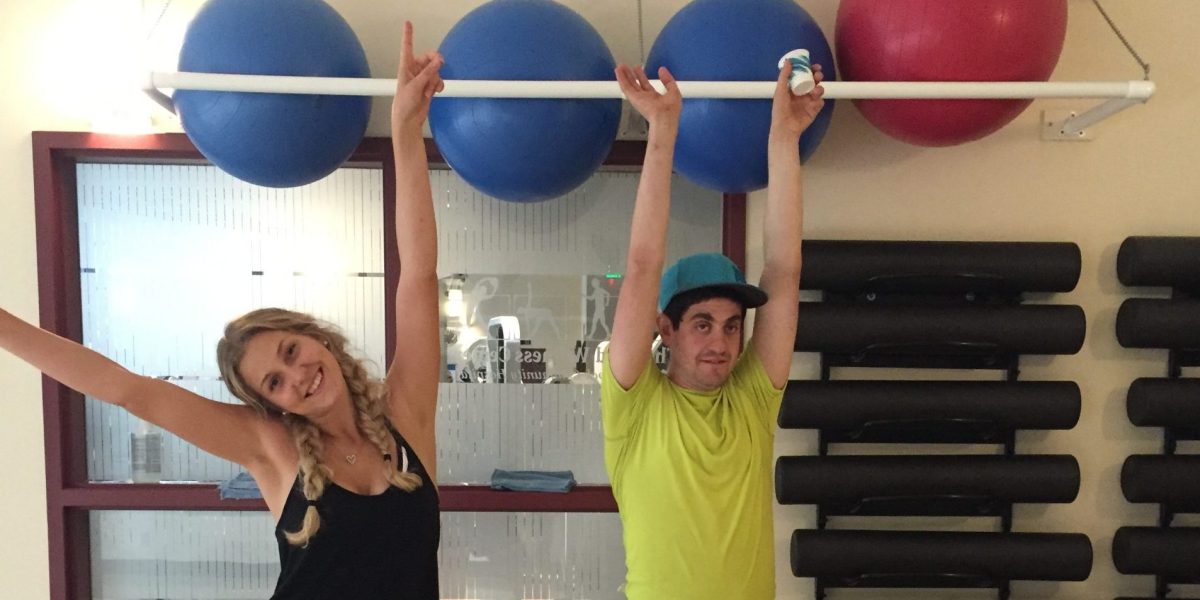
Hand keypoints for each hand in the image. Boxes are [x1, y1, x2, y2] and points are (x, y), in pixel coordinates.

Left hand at [391, 21, 444, 136]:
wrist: (409, 120)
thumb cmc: (405, 103)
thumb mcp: (415, 86)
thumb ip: (428, 72)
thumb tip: (439, 61)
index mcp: (405, 66)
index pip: (407, 47)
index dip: (408, 35)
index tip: (408, 23)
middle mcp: (414, 70)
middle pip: (429, 58)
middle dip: (435, 64)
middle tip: (440, 63)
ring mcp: (423, 78)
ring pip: (436, 71)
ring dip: (435, 80)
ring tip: (428, 91)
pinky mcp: (429, 86)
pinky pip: (439, 80)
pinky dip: (438, 86)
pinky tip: (435, 93)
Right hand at [615, 65, 680, 128]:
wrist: (664, 118)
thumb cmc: (670, 110)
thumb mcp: (674, 91)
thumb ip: (668, 80)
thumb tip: (662, 70)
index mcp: (654, 98)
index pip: (646, 85)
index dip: (642, 77)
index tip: (639, 69)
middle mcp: (645, 98)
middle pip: (636, 85)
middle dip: (631, 75)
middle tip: (627, 68)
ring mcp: (638, 98)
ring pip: (629, 85)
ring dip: (624, 76)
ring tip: (621, 67)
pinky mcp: (633, 98)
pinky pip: (625, 87)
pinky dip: (621, 79)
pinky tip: (618, 72)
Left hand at [770, 62, 825, 139]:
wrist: (785, 128)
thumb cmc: (780, 109)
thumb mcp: (780, 90)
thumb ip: (784, 75)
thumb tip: (788, 61)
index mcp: (793, 88)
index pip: (804, 75)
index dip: (809, 69)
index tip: (813, 66)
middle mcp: (802, 93)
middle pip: (814, 81)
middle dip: (817, 76)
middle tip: (817, 75)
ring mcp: (809, 101)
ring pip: (819, 90)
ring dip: (819, 88)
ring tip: (815, 92)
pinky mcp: (814, 110)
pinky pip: (821, 102)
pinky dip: (820, 100)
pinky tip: (815, 102)